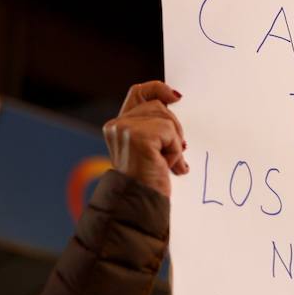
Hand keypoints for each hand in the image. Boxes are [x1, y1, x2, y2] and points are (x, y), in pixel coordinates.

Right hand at [104, 81, 188, 197]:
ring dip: (174, 143)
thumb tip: (176, 100)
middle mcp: (117, 124)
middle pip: (159, 106)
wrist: (139, 205)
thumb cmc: (148, 183)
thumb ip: (156, 128)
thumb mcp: (151, 150)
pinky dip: (174, 151)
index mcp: (117, 126)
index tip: (176, 97)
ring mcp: (125, 129)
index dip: (158, 89)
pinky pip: (169, 133)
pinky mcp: (137, 136)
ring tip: (167, 163)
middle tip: (174, 152)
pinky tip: (167, 166)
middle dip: (173, 128)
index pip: (138, 92)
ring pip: (166, 119)